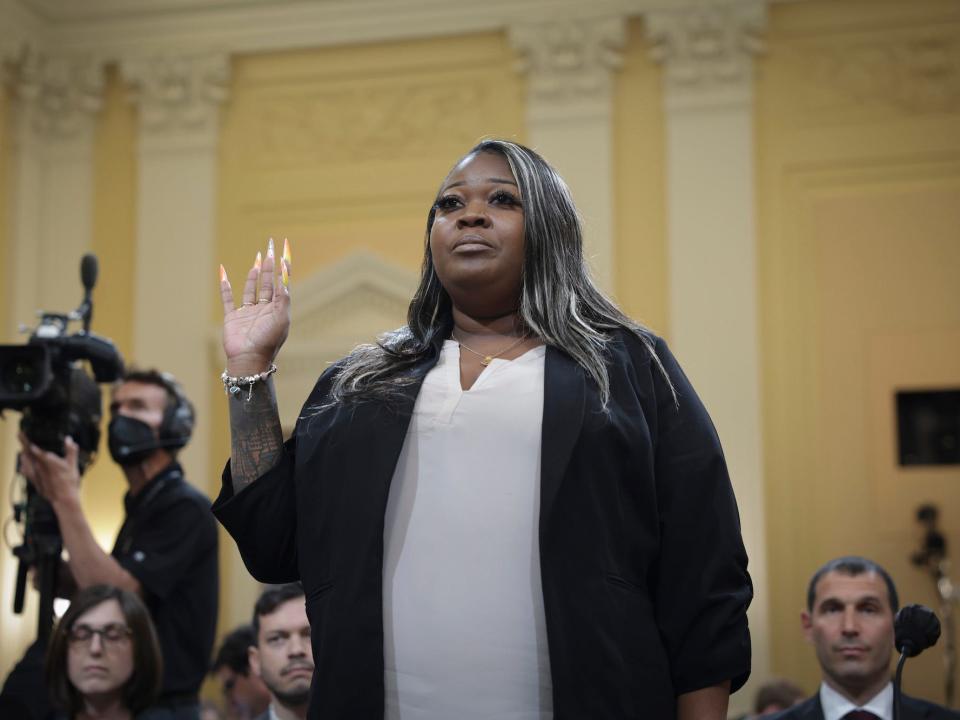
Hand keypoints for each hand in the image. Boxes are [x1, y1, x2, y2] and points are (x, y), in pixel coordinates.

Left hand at [18, 432, 81, 507]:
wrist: (63, 499)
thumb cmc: (69, 482)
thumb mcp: (73, 465)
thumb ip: (71, 451)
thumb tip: (69, 440)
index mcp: (49, 461)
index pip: (36, 449)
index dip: (28, 441)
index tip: (23, 434)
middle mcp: (39, 467)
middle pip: (28, 453)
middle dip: (24, 443)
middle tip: (19, 434)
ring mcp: (36, 474)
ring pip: (26, 461)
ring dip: (23, 453)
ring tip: (21, 446)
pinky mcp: (35, 481)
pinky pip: (26, 471)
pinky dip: (24, 465)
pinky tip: (23, 464)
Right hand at [221, 238, 291, 375]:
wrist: (249, 359)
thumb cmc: (268, 341)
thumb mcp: (281, 319)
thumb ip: (283, 298)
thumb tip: (285, 278)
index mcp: (277, 310)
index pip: (281, 284)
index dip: (283, 268)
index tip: (284, 252)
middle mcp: (263, 310)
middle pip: (267, 283)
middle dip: (269, 266)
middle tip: (269, 248)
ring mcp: (247, 313)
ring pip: (251, 289)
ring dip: (253, 275)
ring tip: (257, 260)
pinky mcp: (232, 318)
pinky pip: (228, 298)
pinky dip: (225, 286)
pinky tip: (223, 272)